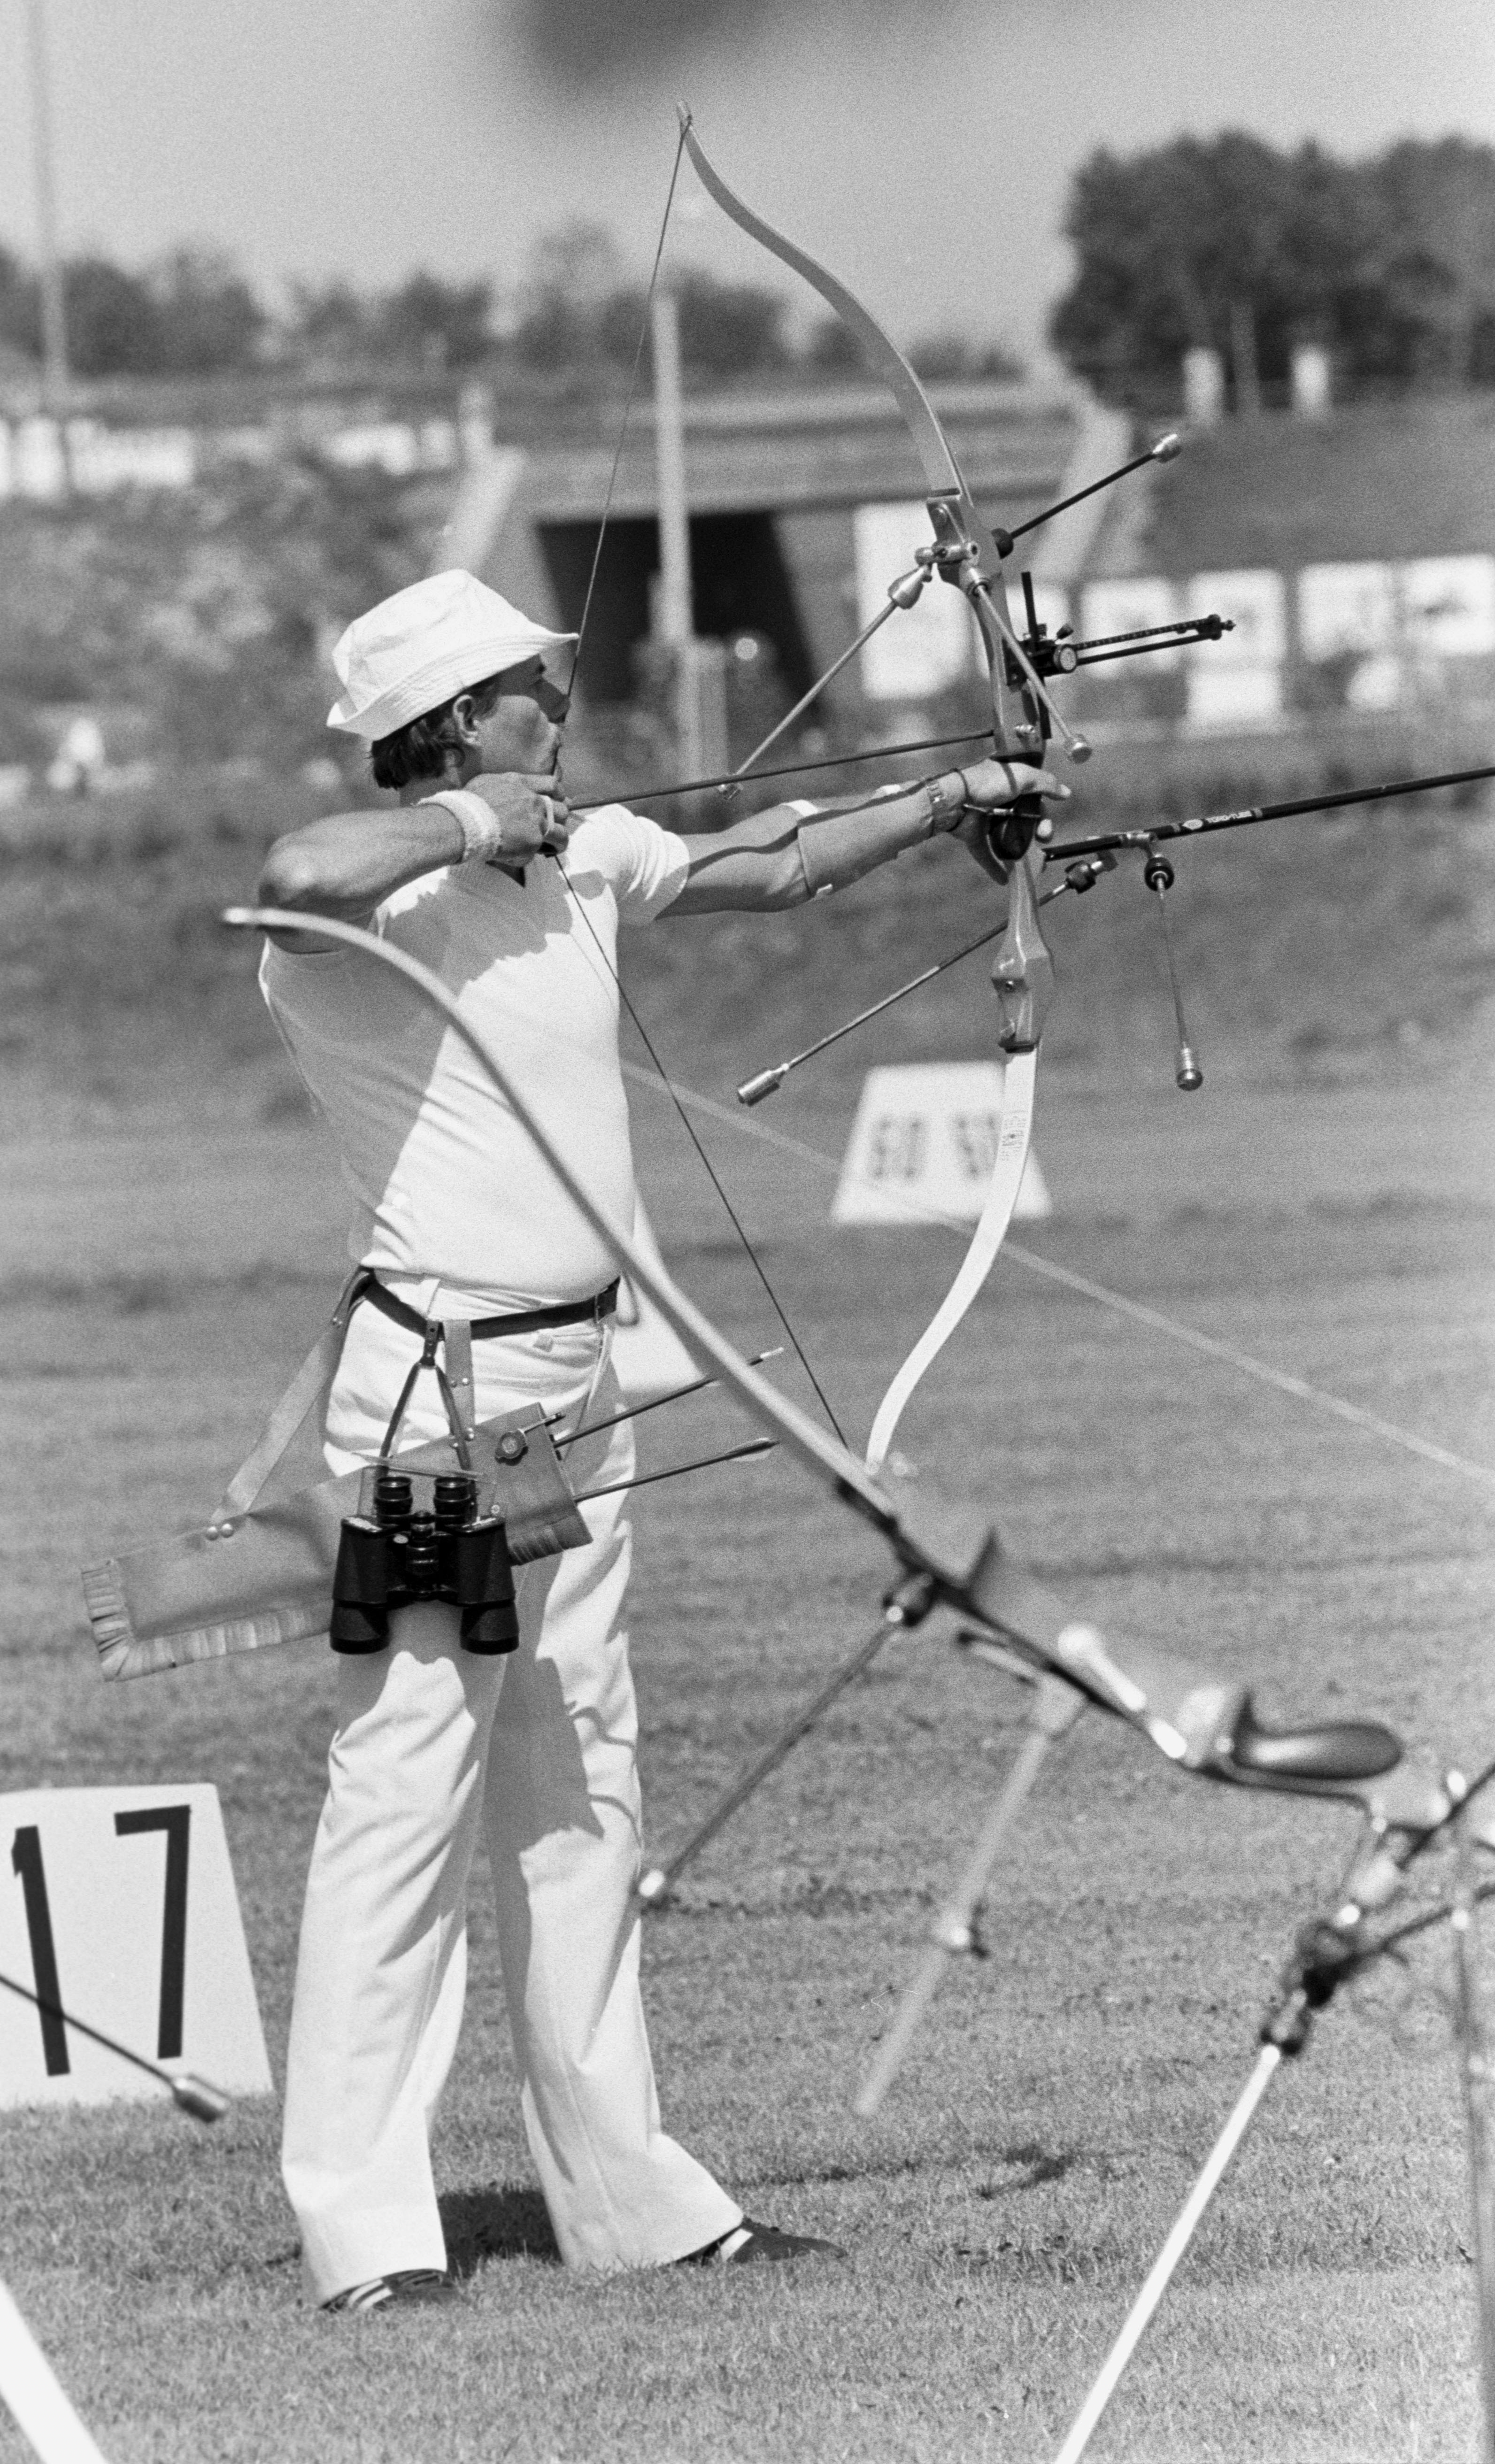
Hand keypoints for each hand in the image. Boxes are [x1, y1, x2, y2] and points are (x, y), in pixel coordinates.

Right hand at [466, 771, 571, 861]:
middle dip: (560, 819)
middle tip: (555, 827)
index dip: (558, 794)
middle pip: (562, 809)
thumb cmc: (467, 804)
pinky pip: (537, 851)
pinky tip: (519, 857)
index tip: (558, 801)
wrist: (464, 821)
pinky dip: (529, 856)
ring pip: (561, 833)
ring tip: (555, 848)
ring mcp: (536, 821)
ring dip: (559, 841)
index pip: (552, 784)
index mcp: (521, 783)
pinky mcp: (533, 841)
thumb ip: (503, 789)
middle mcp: (533, 800)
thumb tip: (505, 798)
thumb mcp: (486, 784)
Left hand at [941, 761, 1067, 883]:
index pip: (1033, 802)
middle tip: (1044, 838)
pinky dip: (994, 867)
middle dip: (1038, 832)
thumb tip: (1066, 793)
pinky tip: (1004, 879)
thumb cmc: (987, 782)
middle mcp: (999, 803)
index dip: (1043, 814)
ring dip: (1021, 852)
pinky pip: (986, 854)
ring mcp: (986, 820)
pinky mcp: (974, 835)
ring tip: (1032, 863)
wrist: (955, 797)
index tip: (1047, 823)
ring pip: (1007, 839)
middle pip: (1023, 821)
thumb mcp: (1022, 776)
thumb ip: (1045, 783)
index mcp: (1010, 787)